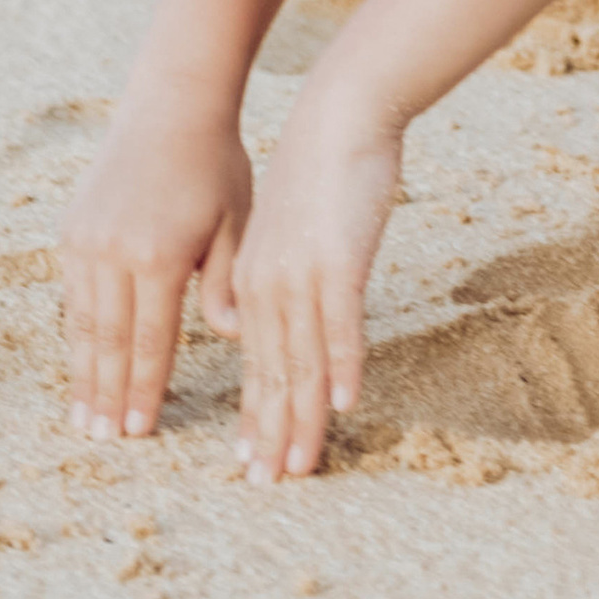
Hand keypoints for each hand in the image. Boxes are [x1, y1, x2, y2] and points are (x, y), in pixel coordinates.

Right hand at [61, 102, 250, 442]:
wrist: (171, 108)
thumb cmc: (217, 167)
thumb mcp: (236, 224)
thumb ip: (229, 283)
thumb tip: (229, 338)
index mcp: (159, 256)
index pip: (149, 340)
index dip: (143, 389)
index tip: (139, 431)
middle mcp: (113, 252)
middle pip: (107, 342)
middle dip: (105, 395)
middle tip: (102, 440)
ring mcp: (86, 241)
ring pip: (81, 323)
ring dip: (82, 374)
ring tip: (81, 418)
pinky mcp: (72, 231)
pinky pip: (72, 295)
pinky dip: (74, 335)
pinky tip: (78, 363)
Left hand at [232, 98, 403, 482]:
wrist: (338, 115)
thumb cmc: (318, 169)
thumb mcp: (286, 231)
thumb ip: (277, 276)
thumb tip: (274, 316)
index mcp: (252, 282)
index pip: (253, 362)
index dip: (255, 414)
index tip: (251, 459)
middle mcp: (267, 287)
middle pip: (271, 374)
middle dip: (270, 434)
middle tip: (268, 483)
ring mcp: (301, 276)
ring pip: (301, 361)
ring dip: (302, 418)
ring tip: (300, 466)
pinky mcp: (338, 261)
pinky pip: (339, 323)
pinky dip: (343, 365)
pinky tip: (347, 402)